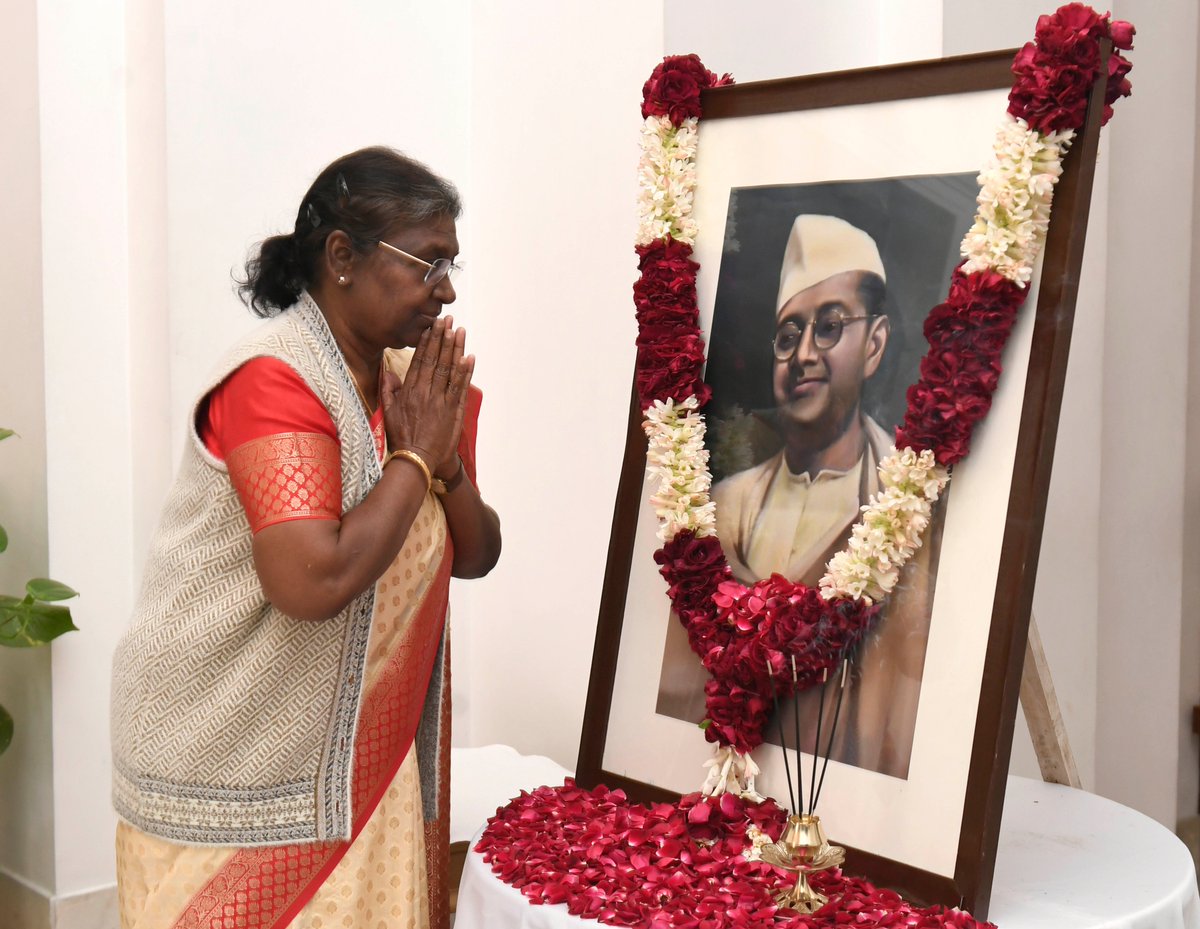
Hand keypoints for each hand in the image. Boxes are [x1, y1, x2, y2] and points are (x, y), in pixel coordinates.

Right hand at [380, 316, 473, 474]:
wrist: (418, 460)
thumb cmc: (403, 438)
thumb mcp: (388, 413)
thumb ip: (388, 391)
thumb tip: (387, 371)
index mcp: (410, 391)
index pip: (419, 361)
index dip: (426, 342)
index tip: (430, 327)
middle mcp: (426, 392)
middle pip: (435, 360)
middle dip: (441, 338)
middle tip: (446, 319)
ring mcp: (441, 401)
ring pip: (449, 369)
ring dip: (455, 349)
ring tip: (459, 330)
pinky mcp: (454, 410)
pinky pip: (460, 387)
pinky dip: (466, 371)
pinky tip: (469, 356)